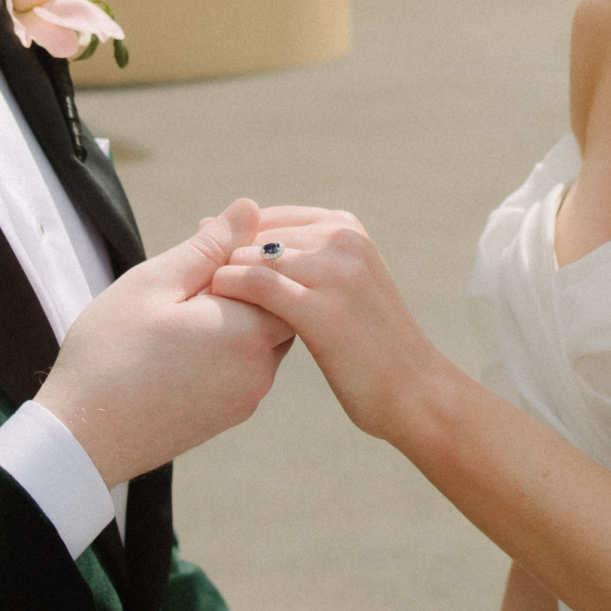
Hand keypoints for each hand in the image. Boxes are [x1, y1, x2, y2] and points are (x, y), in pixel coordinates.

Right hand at [39, 202, 292, 483]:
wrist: (82, 439)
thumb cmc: (110, 354)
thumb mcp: (154, 284)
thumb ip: (209, 247)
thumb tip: (251, 209)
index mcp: (248, 330)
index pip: (280, 275)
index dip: (246, 250)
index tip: (201, 246)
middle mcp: (260, 368)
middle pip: (277, 307)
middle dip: (243, 284)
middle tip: (188, 276)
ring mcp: (246, 398)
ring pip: (261, 339)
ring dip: (233, 317)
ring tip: (179, 310)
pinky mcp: (228, 416)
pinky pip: (243, 368)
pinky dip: (223, 348)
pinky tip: (179, 344)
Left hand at [208, 209, 449, 445]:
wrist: (414, 391)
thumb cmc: (367, 345)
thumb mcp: (344, 283)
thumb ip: (301, 256)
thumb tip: (232, 227)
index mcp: (345, 227)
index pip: (266, 218)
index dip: (229, 243)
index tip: (204, 270)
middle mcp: (342, 239)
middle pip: (254, 236)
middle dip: (221, 261)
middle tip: (196, 293)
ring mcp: (334, 271)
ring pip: (249, 257)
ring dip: (220, 280)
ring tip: (202, 308)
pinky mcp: (322, 309)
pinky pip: (255, 285)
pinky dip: (228, 293)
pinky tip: (216, 315)